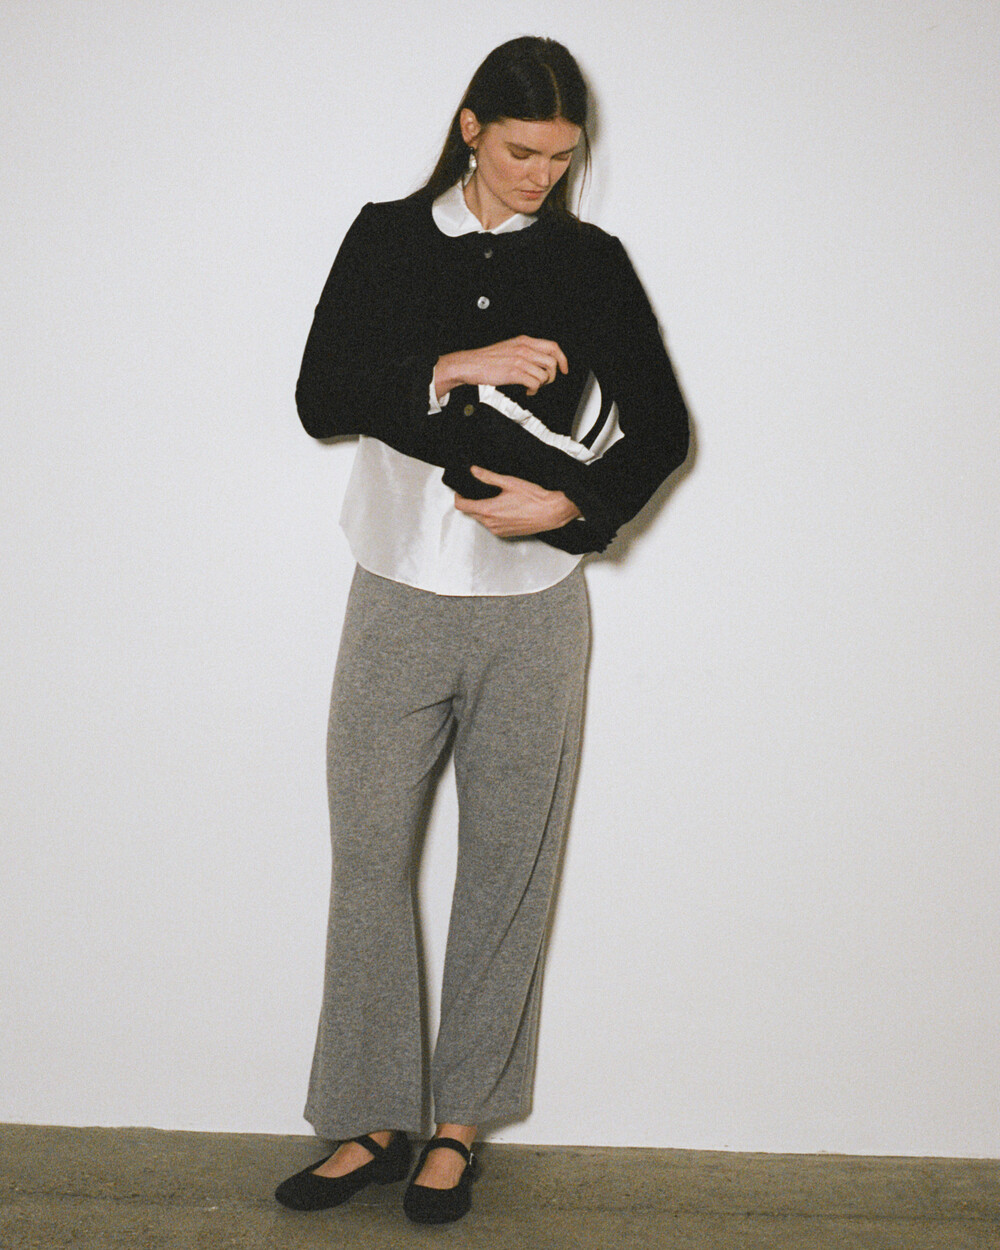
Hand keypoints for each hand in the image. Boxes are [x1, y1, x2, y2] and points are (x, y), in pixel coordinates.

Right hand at [434, 336, 568, 399]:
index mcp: (524, 341)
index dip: (562, 359)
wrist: (470, 364)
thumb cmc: (486, 359)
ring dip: (542, 384)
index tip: (564, 368)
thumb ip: (525, 351)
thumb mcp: (509, 348)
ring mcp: (520, 360)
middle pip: (552, 361)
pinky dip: (534, 390)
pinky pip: (535, 383)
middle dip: (552, 375)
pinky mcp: (514, 373)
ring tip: (534, 386)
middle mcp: (524, 349)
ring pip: (545, 373)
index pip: (552, 346)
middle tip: (545, 381)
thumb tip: (539, 361)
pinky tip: (528, 390)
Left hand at [454, 466, 581, 536]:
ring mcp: (498, 531)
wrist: (551, 512)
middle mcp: (491, 524)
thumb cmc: (534, 498)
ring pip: (482, 520)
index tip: (461, 491)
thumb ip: (488, 476)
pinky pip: (492, 526)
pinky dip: (493, 518)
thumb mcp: (508, 482)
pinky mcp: (506, 534)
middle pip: (471, 513)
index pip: (462, 506)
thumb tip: (474, 471)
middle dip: (471, 503)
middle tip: (479, 492)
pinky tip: (505, 509)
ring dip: (483, 511)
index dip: (459, 497)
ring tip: (496, 500)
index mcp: (488, 510)